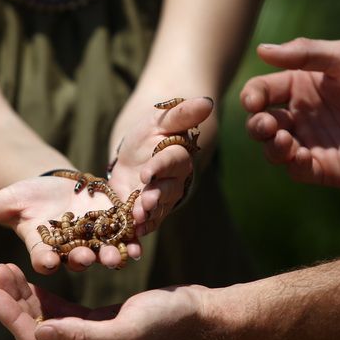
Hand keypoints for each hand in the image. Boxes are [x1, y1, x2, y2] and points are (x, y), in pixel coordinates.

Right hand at [0, 176, 140, 273]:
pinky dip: (131, 236)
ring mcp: (95, 242)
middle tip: (86, 258)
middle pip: (77, 259)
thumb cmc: (29, 196)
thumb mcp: (8, 200)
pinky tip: (139, 236)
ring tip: (116, 255)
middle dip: (81, 259)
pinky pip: (125, 235)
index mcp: (44, 249)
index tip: (44, 260)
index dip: (44, 259)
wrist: (60, 187)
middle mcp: (71, 251)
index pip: (43, 258)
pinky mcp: (115, 228)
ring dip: (110, 254)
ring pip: (104, 252)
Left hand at [0, 263, 213, 339]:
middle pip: (39, 330)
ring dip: (28, 295)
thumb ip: (81, 335)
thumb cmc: (170, 324)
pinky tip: (33, 280)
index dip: (14, 316)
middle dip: (16, 301)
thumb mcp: (126, 330)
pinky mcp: (101, 324)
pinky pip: (66, 313)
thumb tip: (38, 332)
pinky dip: (48, 296)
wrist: (203, 317)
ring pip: (49, 319)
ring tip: (7, 269)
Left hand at [108, 97, 213, 234]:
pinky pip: (147, 223)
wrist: (136, 152)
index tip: (147, 172)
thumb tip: (206, 102)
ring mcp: (160, 199)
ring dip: (148, 217)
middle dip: (155, 197)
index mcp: (177, 157)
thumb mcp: (160, 119)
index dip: (160, 167)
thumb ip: (182, 114)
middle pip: (166, 190)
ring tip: (136, 221)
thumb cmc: (151, 133)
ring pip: (158, 210)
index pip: (171, 161)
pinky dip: (140, 231)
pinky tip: (133, 237)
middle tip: (144, 204)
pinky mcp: (147, 212)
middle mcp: (173, 181)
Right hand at [241, 38, 339, 187]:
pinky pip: (296, 170)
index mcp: (301, 87)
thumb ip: (304, 53)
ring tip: (283, 139)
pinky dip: (292, 164)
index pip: (262, 91)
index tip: (255, 101)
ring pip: (272, 149)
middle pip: (260, 122)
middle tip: (267, 124)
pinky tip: (303, 155)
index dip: (252, 96)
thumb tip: (262, 49)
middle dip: (256, 124)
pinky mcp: (323, 168)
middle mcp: (301, 116)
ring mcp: (311, 143)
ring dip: (270, 145)